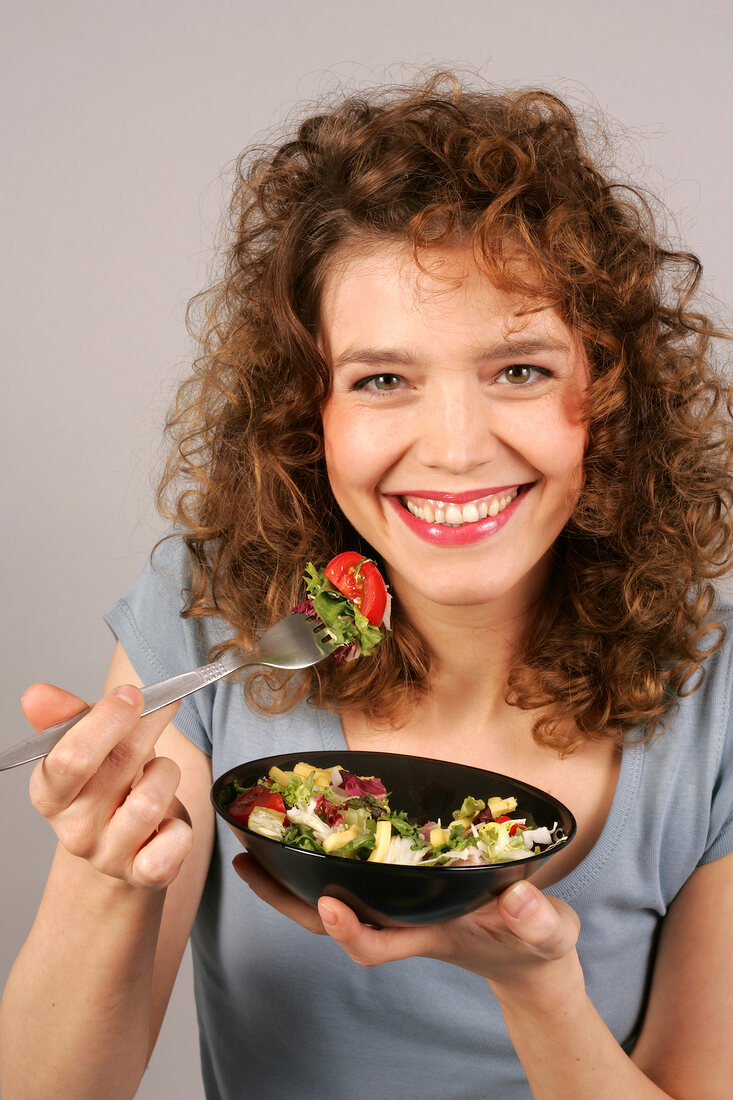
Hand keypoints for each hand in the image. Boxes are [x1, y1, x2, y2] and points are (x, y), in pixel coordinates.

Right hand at [23, 683, 191, 888]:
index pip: (70, 758)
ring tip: (159, 771)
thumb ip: (65, 717)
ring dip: (166, 773)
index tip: (131, 694)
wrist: (121, 850)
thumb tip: (38, 695)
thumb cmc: (105, 786)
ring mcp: (108, 856)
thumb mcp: (84, 746)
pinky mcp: (145, 874)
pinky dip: (181, 826)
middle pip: (119, 766)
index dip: (108, 719)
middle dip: (148, 726)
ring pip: (151, 802)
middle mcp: (74, 830)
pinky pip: (175, 842)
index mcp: (50, 794)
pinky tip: (170, 820)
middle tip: (165, 705)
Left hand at [233, 853, 579, 988]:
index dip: (349, 930)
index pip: (378, 945)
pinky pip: (351, 878)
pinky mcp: (402, 888)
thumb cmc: (537, 944)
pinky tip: (305, 831)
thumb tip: (519, 900)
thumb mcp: (548, 932)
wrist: (531, 954)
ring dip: (290, 878)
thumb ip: (537, 920)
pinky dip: (322, 859)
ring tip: (253, 845)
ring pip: (332, 898)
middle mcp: (402, 922)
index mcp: (430, 934)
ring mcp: (398, 907)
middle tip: (246, 863)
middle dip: (285, 900)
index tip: (328, 903)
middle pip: (330, 922)